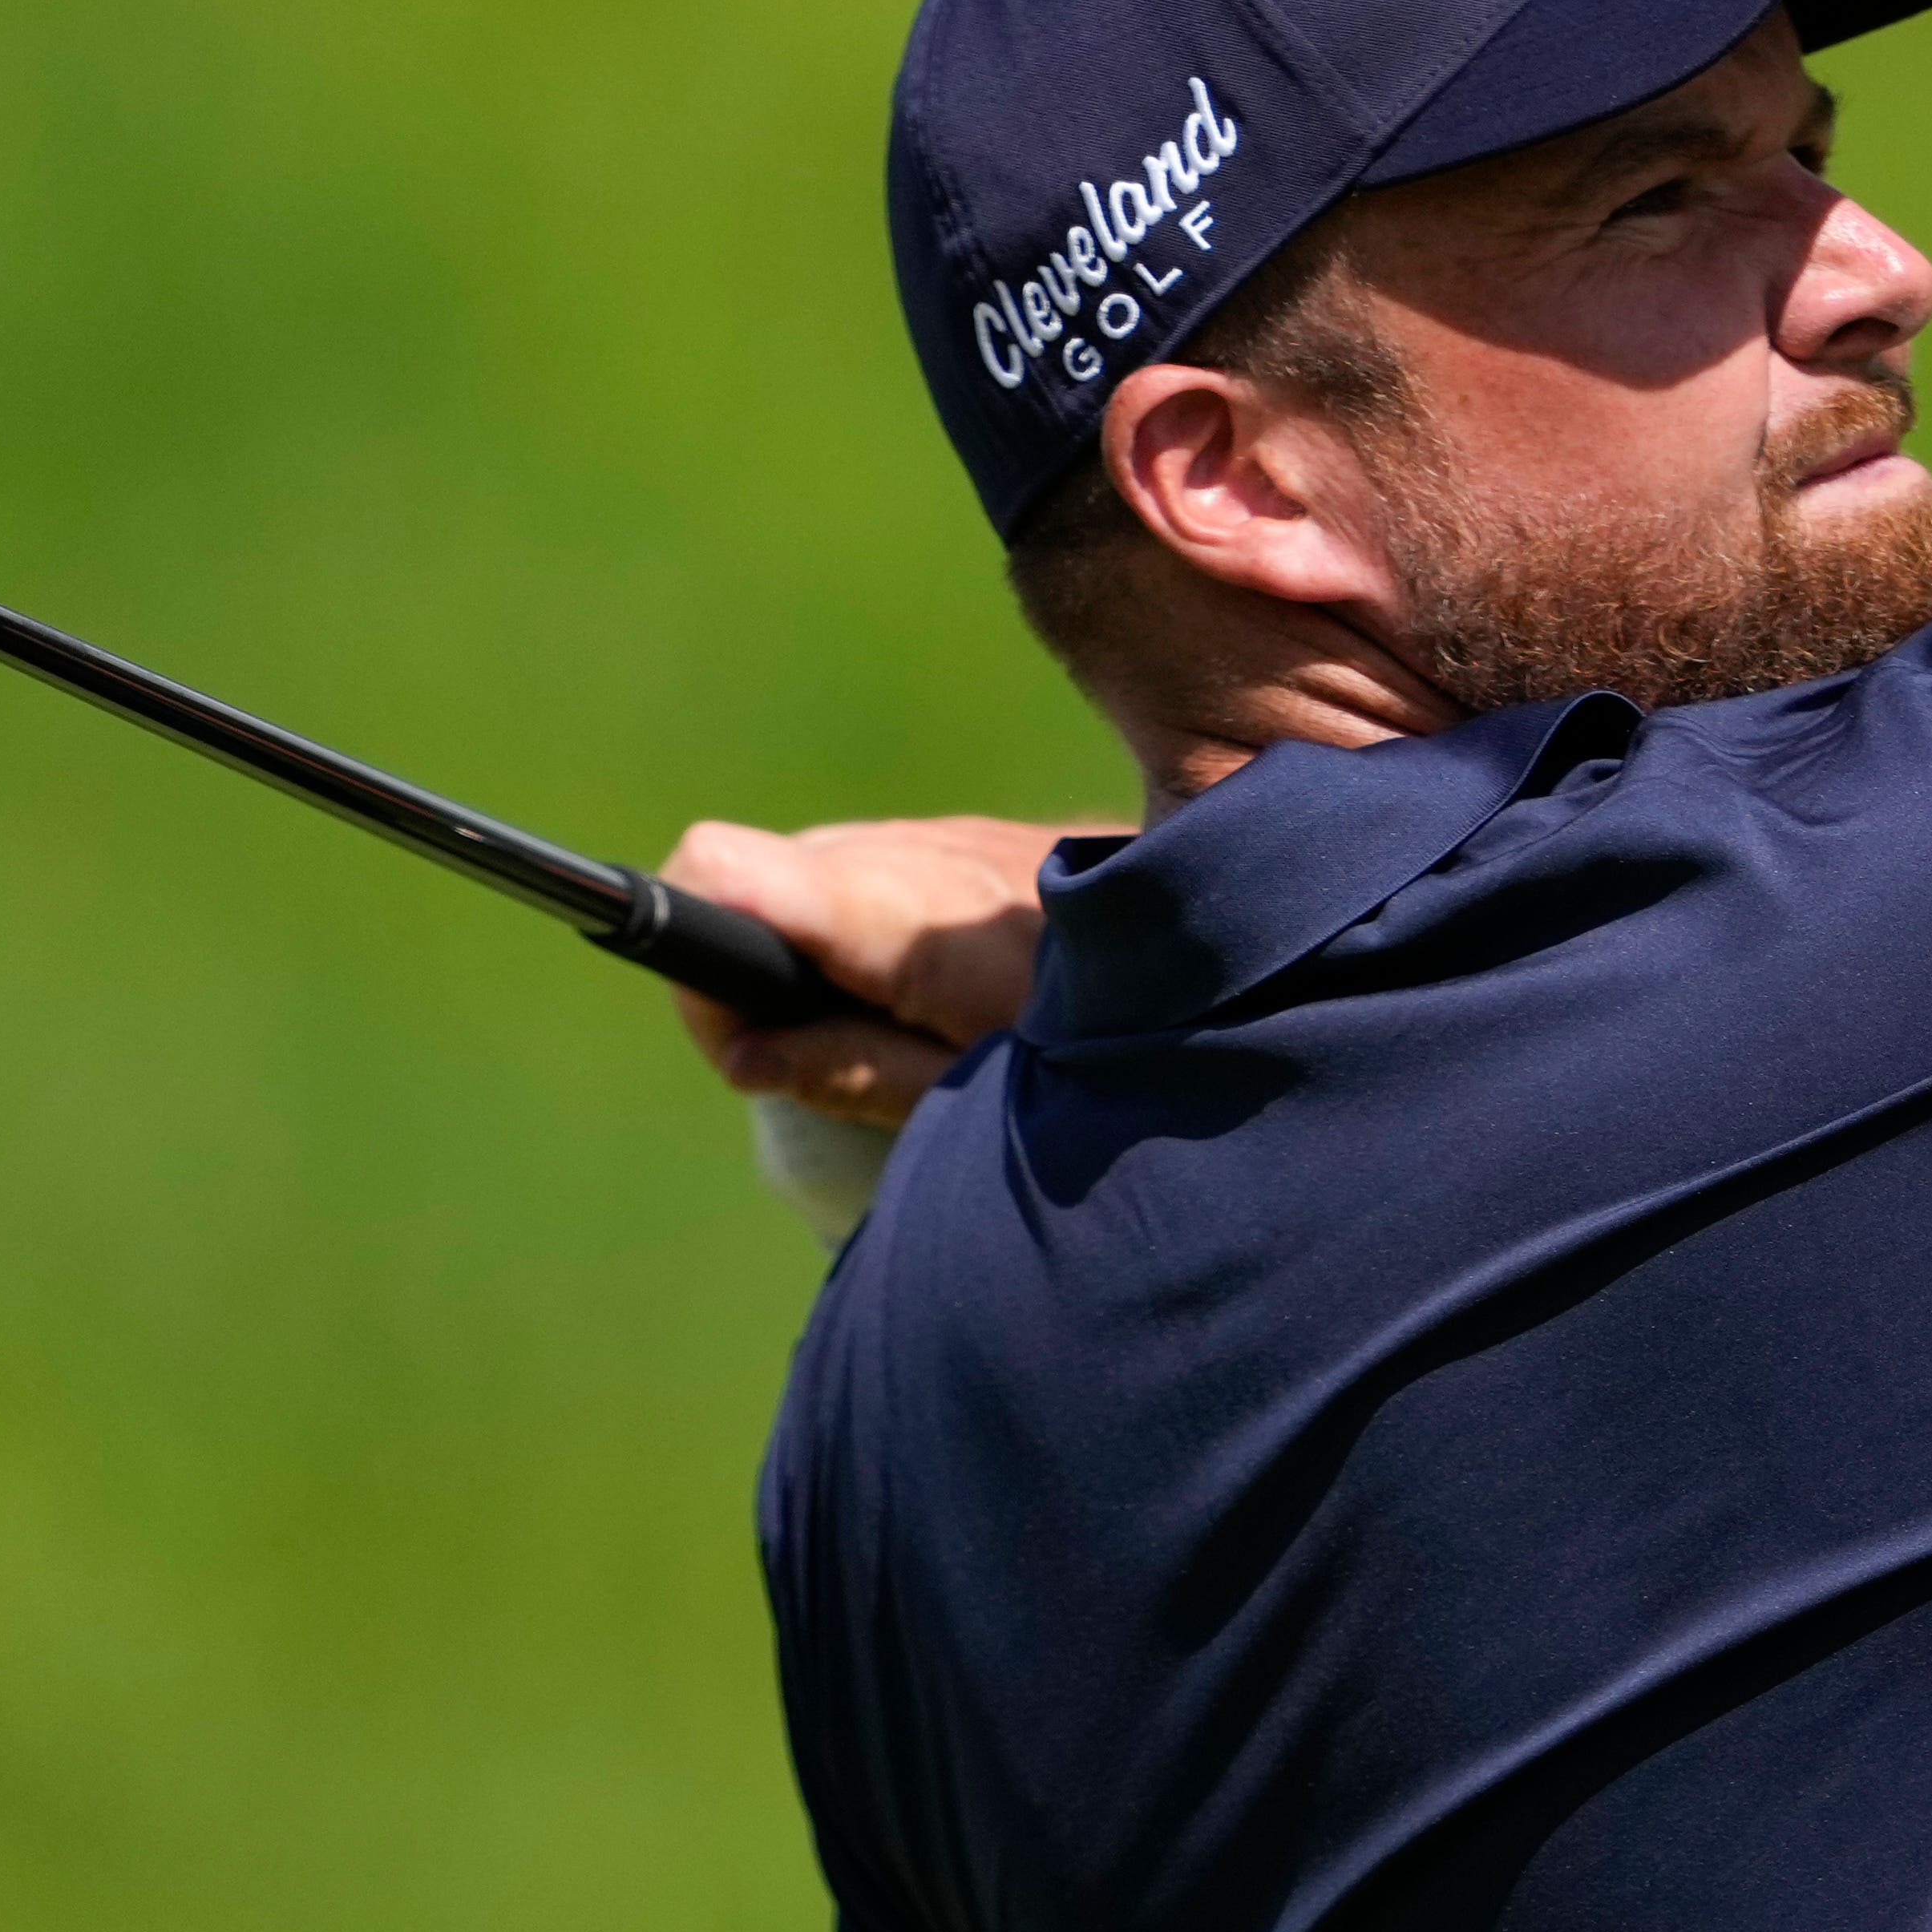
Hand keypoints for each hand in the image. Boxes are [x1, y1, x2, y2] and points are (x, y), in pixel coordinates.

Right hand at [653, 816, 1097, 1126]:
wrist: (1244, 956)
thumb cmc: (1113, 1052)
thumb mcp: (976, 1097)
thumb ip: (851, 1069)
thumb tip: (742, 1051)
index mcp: (903, 917)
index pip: (721, 866)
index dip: (688, 943)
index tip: (734, 1030)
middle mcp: (914, 851)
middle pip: (756, 874)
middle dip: (756, 967)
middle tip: (821, 1054)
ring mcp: (947, 835)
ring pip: (814, 873)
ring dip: (818, 950)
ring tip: (893, 1027)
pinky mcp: (976, 838)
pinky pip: (876, 871)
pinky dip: (870, 930)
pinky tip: (933, 992)